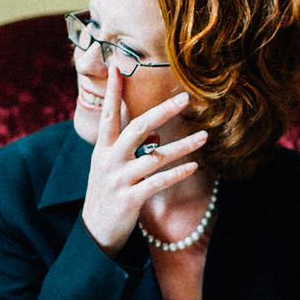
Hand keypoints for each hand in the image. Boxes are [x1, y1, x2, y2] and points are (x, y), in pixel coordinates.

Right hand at [81, 67, 206, 253]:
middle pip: (137, 127)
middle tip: (185, 98)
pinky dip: (176, 173)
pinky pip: (157, 182)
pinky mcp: (130, 199)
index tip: (117, 66)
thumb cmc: (107, 195)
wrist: (95, 233)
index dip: (112, 90)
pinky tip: (194, 166)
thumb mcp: (110, 167)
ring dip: (183, 146)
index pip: (109, 113)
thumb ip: (129, 148)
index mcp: (103, 149)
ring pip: (155, 157)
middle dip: (162, 111)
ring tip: (205, 136)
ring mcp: (119, 180)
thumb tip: (154, 132)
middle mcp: (109, 160)